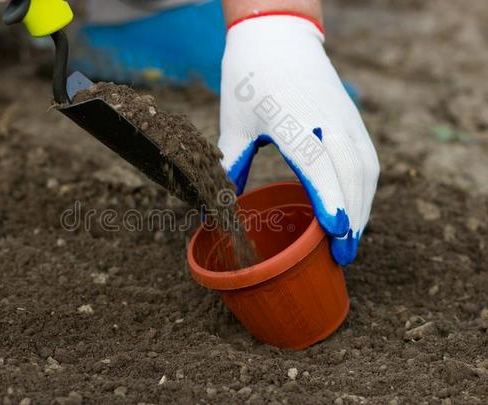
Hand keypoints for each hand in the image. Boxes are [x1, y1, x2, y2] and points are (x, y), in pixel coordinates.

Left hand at [218, 15, 379, 264]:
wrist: (277, 37)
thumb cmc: (248, 81)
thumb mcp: (234, 124)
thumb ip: (231, 166)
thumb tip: (219, 208)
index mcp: (292, 120)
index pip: (318, 162)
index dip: (329, 196)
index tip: (336, 229)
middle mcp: (326, 120)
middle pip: (350, 173)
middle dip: (352, 216)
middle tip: (342, 256)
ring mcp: (344, 118)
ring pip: (365, 169)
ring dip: (363, 207)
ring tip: (351, 241)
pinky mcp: (352, 119)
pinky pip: (367, 158)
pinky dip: (365, 189)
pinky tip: (357, 209)